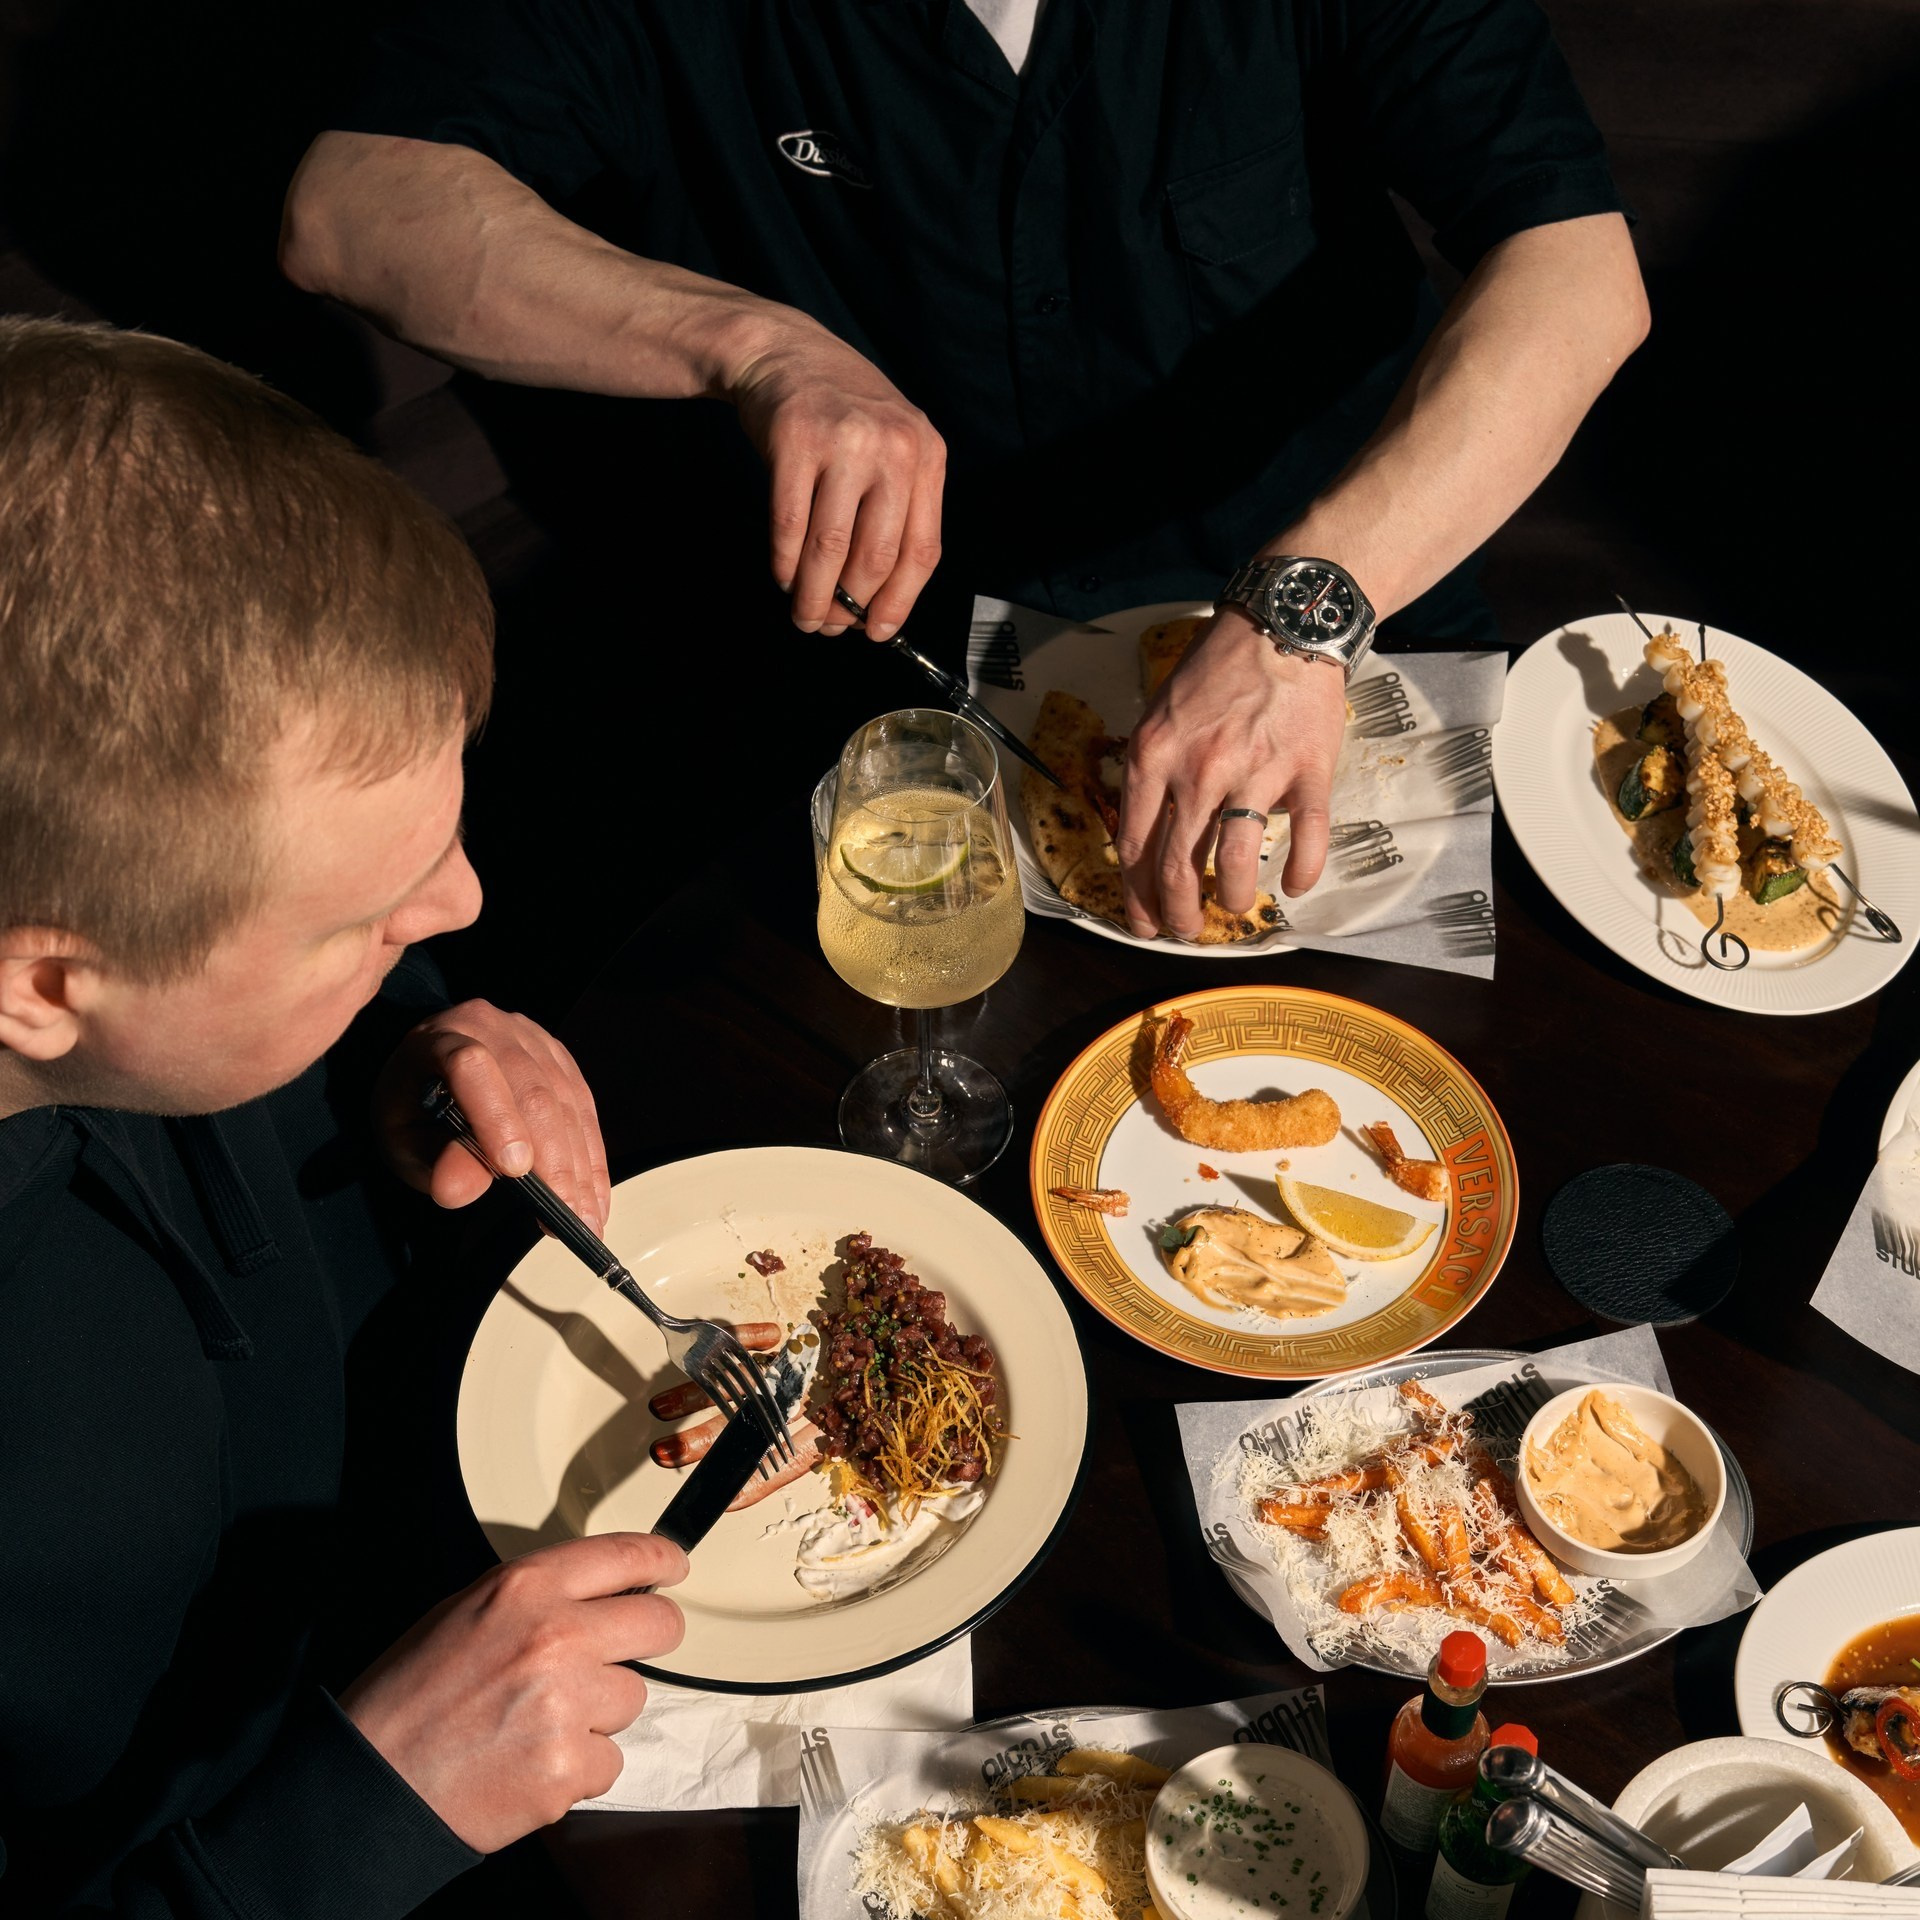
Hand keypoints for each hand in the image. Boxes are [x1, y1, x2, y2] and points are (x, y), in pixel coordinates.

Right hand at [341, 1533, 686, 1851]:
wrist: (371, 1783)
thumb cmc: (411, 1695)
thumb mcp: (467, 1610)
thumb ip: (538, 1596)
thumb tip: (599, 1591)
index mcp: (527, 1588)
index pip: (626, 1554)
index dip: (662, 1558)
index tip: (675, 1565)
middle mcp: (557, 1636)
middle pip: (658, 1623)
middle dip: (651, 1636)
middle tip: (621, 1654)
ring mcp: (568, 1705)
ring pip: (633, 1698)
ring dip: (601, 1712)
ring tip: (541, 1722)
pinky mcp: (569, 1769)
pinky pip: (610, 1760)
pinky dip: (581, 1767)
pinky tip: (533, 1763)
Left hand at [373, 1000, 610, 1233]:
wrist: (430, 1068)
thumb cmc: (415, 1107)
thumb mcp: (404, 1140)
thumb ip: (433, 1161)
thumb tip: (458, 1191)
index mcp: (441, 1039)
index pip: (471, 1068)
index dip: (496, 1117)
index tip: (515, 1170)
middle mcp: (494, 1029)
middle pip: (534, 1093)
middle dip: (555, 1161)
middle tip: (565, 1216)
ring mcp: (533, 1040)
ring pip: (567, 1104)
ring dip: (581, 1167)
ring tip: (586, 1218)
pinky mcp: (560, 1059)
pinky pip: (584, 1108)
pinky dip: (592, 1156)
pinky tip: (594, 1193)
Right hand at [725, 317, 944, 642]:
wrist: (784, 350)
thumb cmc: (840, 412)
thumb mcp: (891, 446)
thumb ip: (896, 510)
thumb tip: (879, 599)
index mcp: (925, 455)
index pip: (922, 549)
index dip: (900, 601)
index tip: (880, 632)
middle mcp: (892, 447)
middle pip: (876, 556)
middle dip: (851, 606)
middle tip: (832, 628)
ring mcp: (844, 442)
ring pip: (831, 548)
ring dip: (814, 595)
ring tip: (806, 617)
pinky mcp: (795, 440)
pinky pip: (790, 524)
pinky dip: (785, 563)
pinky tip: (784, 577)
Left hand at [1115, 610, 1347, 938]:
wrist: (1282, 626)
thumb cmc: (1218, 668)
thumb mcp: (1160, 712)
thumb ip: (1151, 770)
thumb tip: (1143, 830)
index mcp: (1155, 757)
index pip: (1135, 846)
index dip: (1137, 896)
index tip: (1144, 921)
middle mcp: (1199, 770)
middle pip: (1178, 867)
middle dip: (1178, 913)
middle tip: (1186, 930)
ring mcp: (1255, 773)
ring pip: (1235, 863)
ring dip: (1232, 898)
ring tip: (1235, 907)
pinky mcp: (1308, 772)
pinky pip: (1307, 838)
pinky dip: (1301, 871)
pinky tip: (1294, 886)